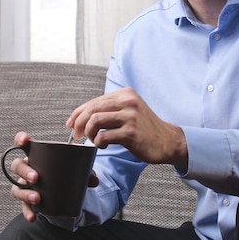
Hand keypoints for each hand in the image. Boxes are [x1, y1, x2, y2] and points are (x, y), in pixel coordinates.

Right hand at [8, 132, 100, 222]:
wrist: (63, 190)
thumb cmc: (65, 172)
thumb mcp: (75, 169)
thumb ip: (85, 172)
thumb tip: (94, 180)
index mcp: (37, 155)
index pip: (23, 143)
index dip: (21, 139)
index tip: (25, 141)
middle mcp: (27, 168)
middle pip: (18, 165)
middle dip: (25, 171)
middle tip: (36, 178)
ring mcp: (25, 184)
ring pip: (17, 186)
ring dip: (25, 192)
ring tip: (37, 198)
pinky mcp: (27, 199)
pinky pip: (23, 205)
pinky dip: (27, 211)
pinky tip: (33, 216)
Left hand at [67, 87, 187, 168]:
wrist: (168, 140)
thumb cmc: (145, 128)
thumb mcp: (131, 110)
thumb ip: (112, 109)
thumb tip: (82, 116)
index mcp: (126, 94)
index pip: (94, 101)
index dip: (78, 113)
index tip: (71, 123)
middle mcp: (128, 101)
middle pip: (92, 109)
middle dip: (79, 123)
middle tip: (76, 135)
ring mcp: (130, 116)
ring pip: (95, 121)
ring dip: (88, 133)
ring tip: (93, 140)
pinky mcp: (131, 132)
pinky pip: (104, 136)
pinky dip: (98, 142)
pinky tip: (104, 145)